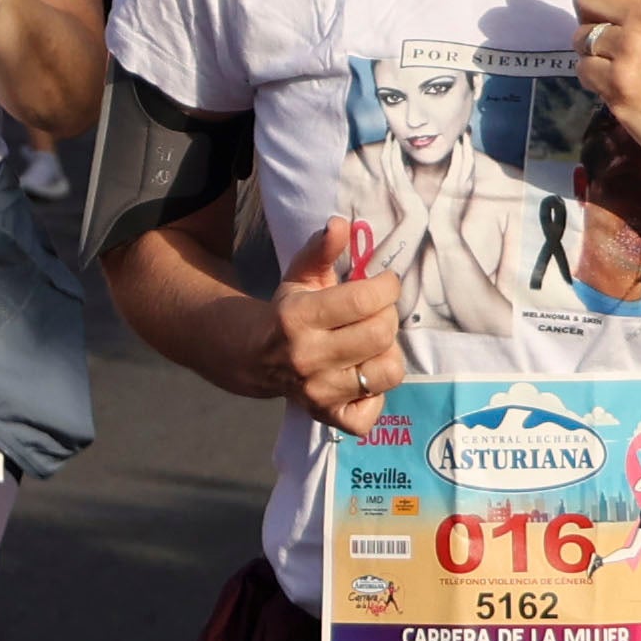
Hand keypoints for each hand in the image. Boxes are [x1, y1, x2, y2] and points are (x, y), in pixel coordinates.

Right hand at [276, 216, 406, 437]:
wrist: (252, 357)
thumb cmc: (286, 311)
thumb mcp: (300, 276)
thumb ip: (321, 249)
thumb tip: (341, 224)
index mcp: (297, 318)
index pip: (364, 300)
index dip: (387, 286)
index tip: (384, 283)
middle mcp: (307, 358)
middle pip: (380, 333)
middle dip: (387, 316)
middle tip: (377, 312)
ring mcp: (318, 391)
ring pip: (386, 373)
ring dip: (387, 354)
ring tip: (373, 345)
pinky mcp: (327, 416)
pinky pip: (370, 415)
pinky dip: (374, 398)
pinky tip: (362, 378)